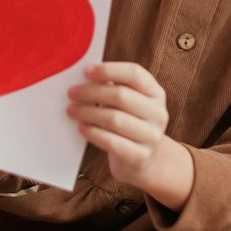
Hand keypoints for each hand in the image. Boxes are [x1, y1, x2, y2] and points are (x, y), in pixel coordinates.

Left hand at [66, 62, 191, 208]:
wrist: (143, 160)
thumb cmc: (128, 124)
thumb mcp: (127, 103)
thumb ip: (112, 87)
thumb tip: (87, 75)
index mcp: (156, 93)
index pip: (134, 74)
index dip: (109, 70)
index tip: (86, 71)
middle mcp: (158, 114)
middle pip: (121, 95)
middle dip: (91, 92)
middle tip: (71, 93)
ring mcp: (152, 137)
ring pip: (114, 119)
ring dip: (87, 112)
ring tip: (72, 110)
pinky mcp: (140, 157)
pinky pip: (112, 142)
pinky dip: (93, 133)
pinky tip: (82, 128)